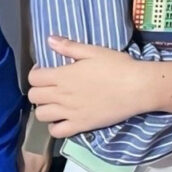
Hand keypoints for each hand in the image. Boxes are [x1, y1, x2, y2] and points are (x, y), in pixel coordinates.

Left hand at [28, 38, 171, 137]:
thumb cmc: (118, 66)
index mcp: (63, 75)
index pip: (33, 78)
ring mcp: (70, 112)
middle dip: (38, 90)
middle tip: (51, 87)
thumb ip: (69, 47)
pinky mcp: (80, 126)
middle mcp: (62, 95)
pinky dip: (55, 126)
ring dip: (45, 108)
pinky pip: (56, 132)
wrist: (137, 87)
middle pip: (34, 97)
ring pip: (41, 115)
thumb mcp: (94, 51)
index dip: (36, 73)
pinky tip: (64, 118)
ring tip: (56, 104)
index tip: (46, 71)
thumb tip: (49, 40)